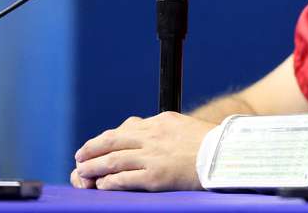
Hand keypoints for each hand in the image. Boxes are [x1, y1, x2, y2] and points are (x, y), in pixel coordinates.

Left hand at [71, 111, 214, 190]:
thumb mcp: (184, 126)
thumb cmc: (210, 144)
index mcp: (161, 122)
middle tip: (80, 156)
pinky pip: (124, 179)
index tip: (98, 143)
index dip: (107, 137)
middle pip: (114, 141)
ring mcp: (153, 156)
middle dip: (93, 149)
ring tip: (82, 172)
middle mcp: (153, 136)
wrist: (227, 156)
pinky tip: (101, 185)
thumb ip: (163, 129)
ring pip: (113, 160)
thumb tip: (145, 130)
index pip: (126, 128)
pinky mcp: (155, 176)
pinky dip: (109, 181)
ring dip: (94, 166)